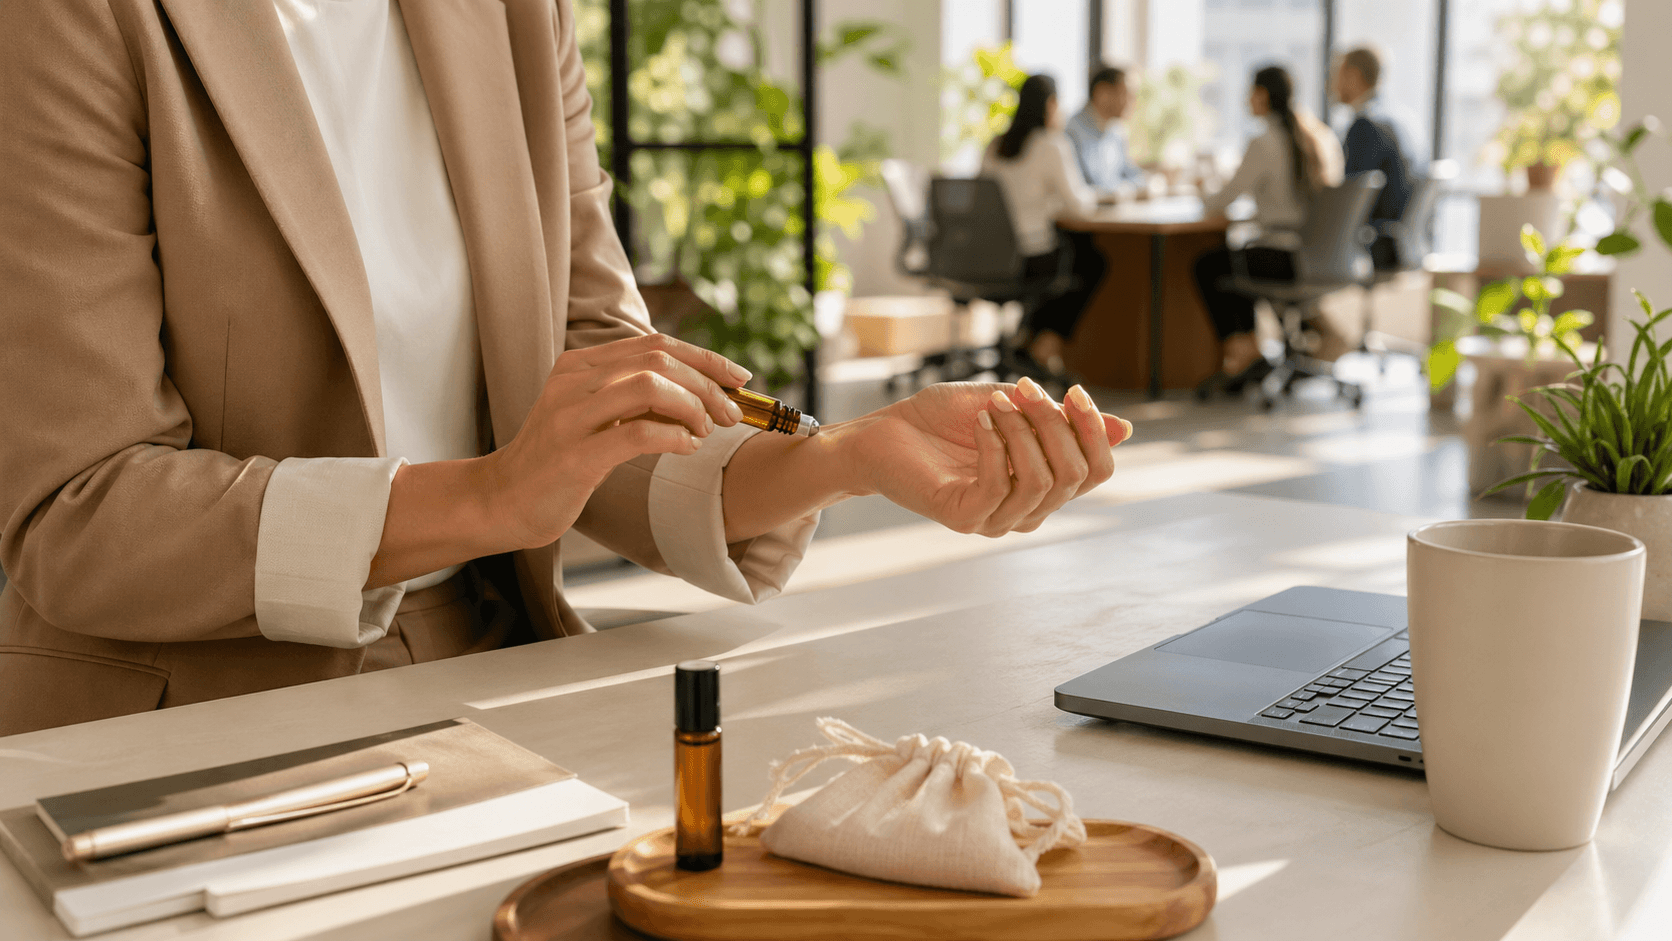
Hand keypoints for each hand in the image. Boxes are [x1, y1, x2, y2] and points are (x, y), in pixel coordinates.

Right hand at [484, 333, 752, 548]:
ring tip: (706, 432)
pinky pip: (638, 432)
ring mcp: (571, 415)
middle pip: (659, 360)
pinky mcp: (575, 454)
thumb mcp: (595, 417)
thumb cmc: (558, 462)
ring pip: (651, 387)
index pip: (655, 343)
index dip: (705, 358)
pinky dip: (674, 436)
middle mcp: (574, 380)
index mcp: (580, 365)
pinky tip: (687, 448)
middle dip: (707, 385)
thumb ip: (634, 398)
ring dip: (694, 407)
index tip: (739, 378)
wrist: (502, 500)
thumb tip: (698, 391)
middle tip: (731, 414)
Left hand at [833, 378, 1130, 536]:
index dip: (1094, 430)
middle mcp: (1026, 511)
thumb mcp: (1010, 406)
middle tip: (1023, 387)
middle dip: (1055, 423)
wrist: (882, 432)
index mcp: (1044, 485)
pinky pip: (999, 484)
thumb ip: (1059, 418)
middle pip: (1074, 475)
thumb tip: (1123, 428)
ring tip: (995, 402)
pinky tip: (980, 419)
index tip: (1073, 390)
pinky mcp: (963, 518)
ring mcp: (995, 520)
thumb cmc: (941, 419)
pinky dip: (994, 444)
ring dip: (1023, 431)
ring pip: (1040, 482)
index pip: (1097, 470)